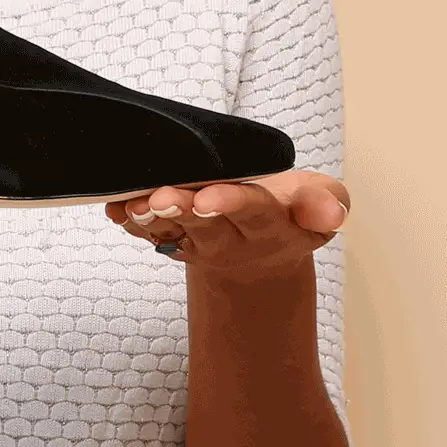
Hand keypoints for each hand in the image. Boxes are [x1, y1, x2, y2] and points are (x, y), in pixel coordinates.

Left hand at [104, 170, 349, 281]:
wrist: (262, 248)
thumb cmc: (291, 210)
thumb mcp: (320, 201)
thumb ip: (326, 202)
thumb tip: (332, 214)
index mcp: (271, 224)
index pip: (252, 211)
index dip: (230, 204)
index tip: (208, 198)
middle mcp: (231, 238)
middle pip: (204, 225)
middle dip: (181, 209)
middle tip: (161, 198)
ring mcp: (198, 243)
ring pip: (171, 233)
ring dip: (149, 219)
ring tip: (134, 205)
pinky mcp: (172, 241)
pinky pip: (148, 234)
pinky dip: (129, 222)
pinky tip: (114, 209)